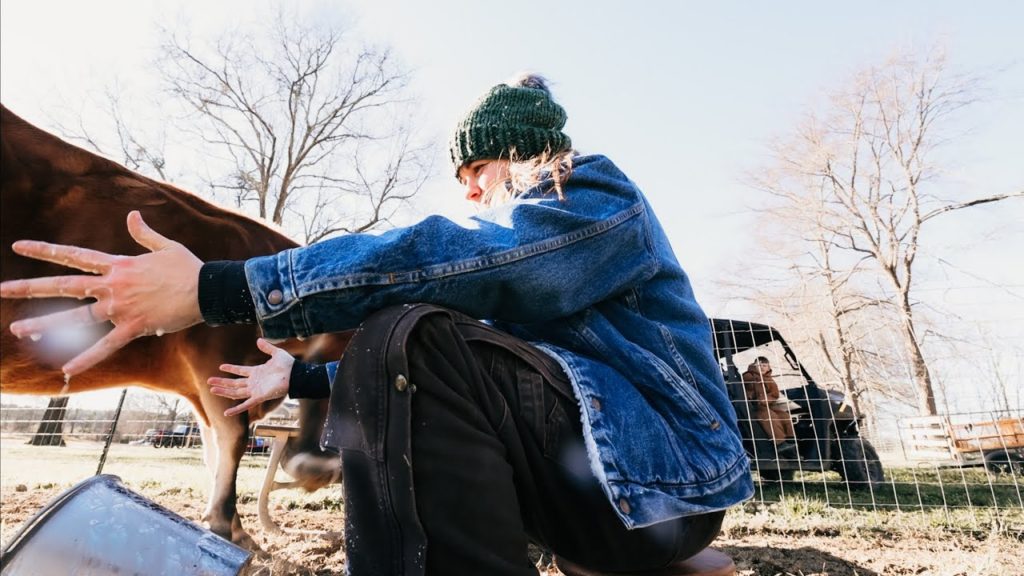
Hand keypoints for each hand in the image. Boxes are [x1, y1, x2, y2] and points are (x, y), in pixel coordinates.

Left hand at [0, 211, 203, 375]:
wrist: (208, 289)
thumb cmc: (188, 267)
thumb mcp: (165, 246)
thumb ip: (144, 233)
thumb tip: (131, 216)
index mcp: (118, 265)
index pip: (74, 256)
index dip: (45, 250)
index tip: (18, 246)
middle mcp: (113, 286)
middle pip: (65, 286)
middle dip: (30, 288)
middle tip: (2, 289)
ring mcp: (121, 308)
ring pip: (78, 318)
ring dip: (46, 324)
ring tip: (19, 330)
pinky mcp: (134, 327)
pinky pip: (107, 346)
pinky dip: (87, 358)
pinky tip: (67, 369)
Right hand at [208, 338, 293, 416]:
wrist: (296, 374)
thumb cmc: (289, 365)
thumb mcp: (276, 353)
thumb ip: (267, 348)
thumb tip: (258, 340)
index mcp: (257, 372)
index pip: (240, 371)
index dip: (231, 368)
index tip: (221, 366)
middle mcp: (254, 382)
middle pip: (234, 383)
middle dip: (222, 382)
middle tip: (209, 381)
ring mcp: (256, 390)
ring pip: (236, 392)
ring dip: (224, 391)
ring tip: (212, 390)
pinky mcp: (259, 396)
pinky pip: (245, 404)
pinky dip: (236, 409)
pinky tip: (226, 413)